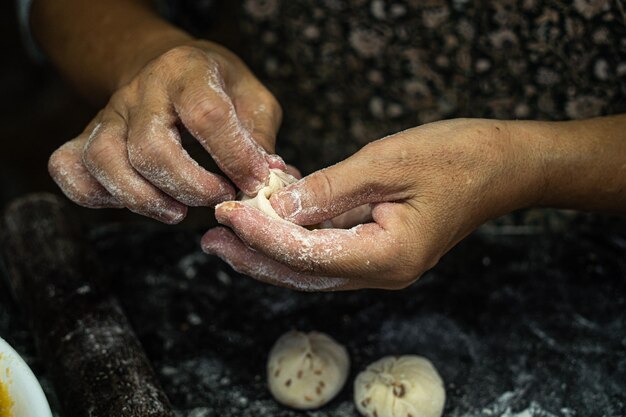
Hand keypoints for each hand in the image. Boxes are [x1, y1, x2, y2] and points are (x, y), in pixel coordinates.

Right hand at [48, 40, 282, 222]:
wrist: (165, 67)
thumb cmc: (215, 86)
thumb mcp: (251, 98)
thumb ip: (259, 138)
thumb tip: (271, 180)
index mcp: (187, 72)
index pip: (207, 115)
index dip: (235, 157)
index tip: (255, 182)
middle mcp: (141, 91)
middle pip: (150, 149)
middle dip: (191, 186)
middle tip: (220, 198)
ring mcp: (108, 114)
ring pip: (105, 162)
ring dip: (145, 199)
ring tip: (179, 211)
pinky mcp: (87, 136)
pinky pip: (68, 169)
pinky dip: (94, 196)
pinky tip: (134, 201)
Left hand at [201, 118, 546, 289]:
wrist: (504, 166)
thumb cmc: (456, 158)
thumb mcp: (387, 163)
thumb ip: (329, 190)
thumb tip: (277, 209)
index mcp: (388, 256)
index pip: (306, 253)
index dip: (261, 233)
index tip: (227, 212)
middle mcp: (383, 273)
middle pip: (303, 273)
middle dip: (254, 256)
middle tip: (211, 239)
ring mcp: (383, 267)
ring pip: (312, 269)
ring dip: (269, 253)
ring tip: (228, 239)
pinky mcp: (382, 252)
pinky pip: (329, 255)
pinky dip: (296, 242)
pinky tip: (273, 226)